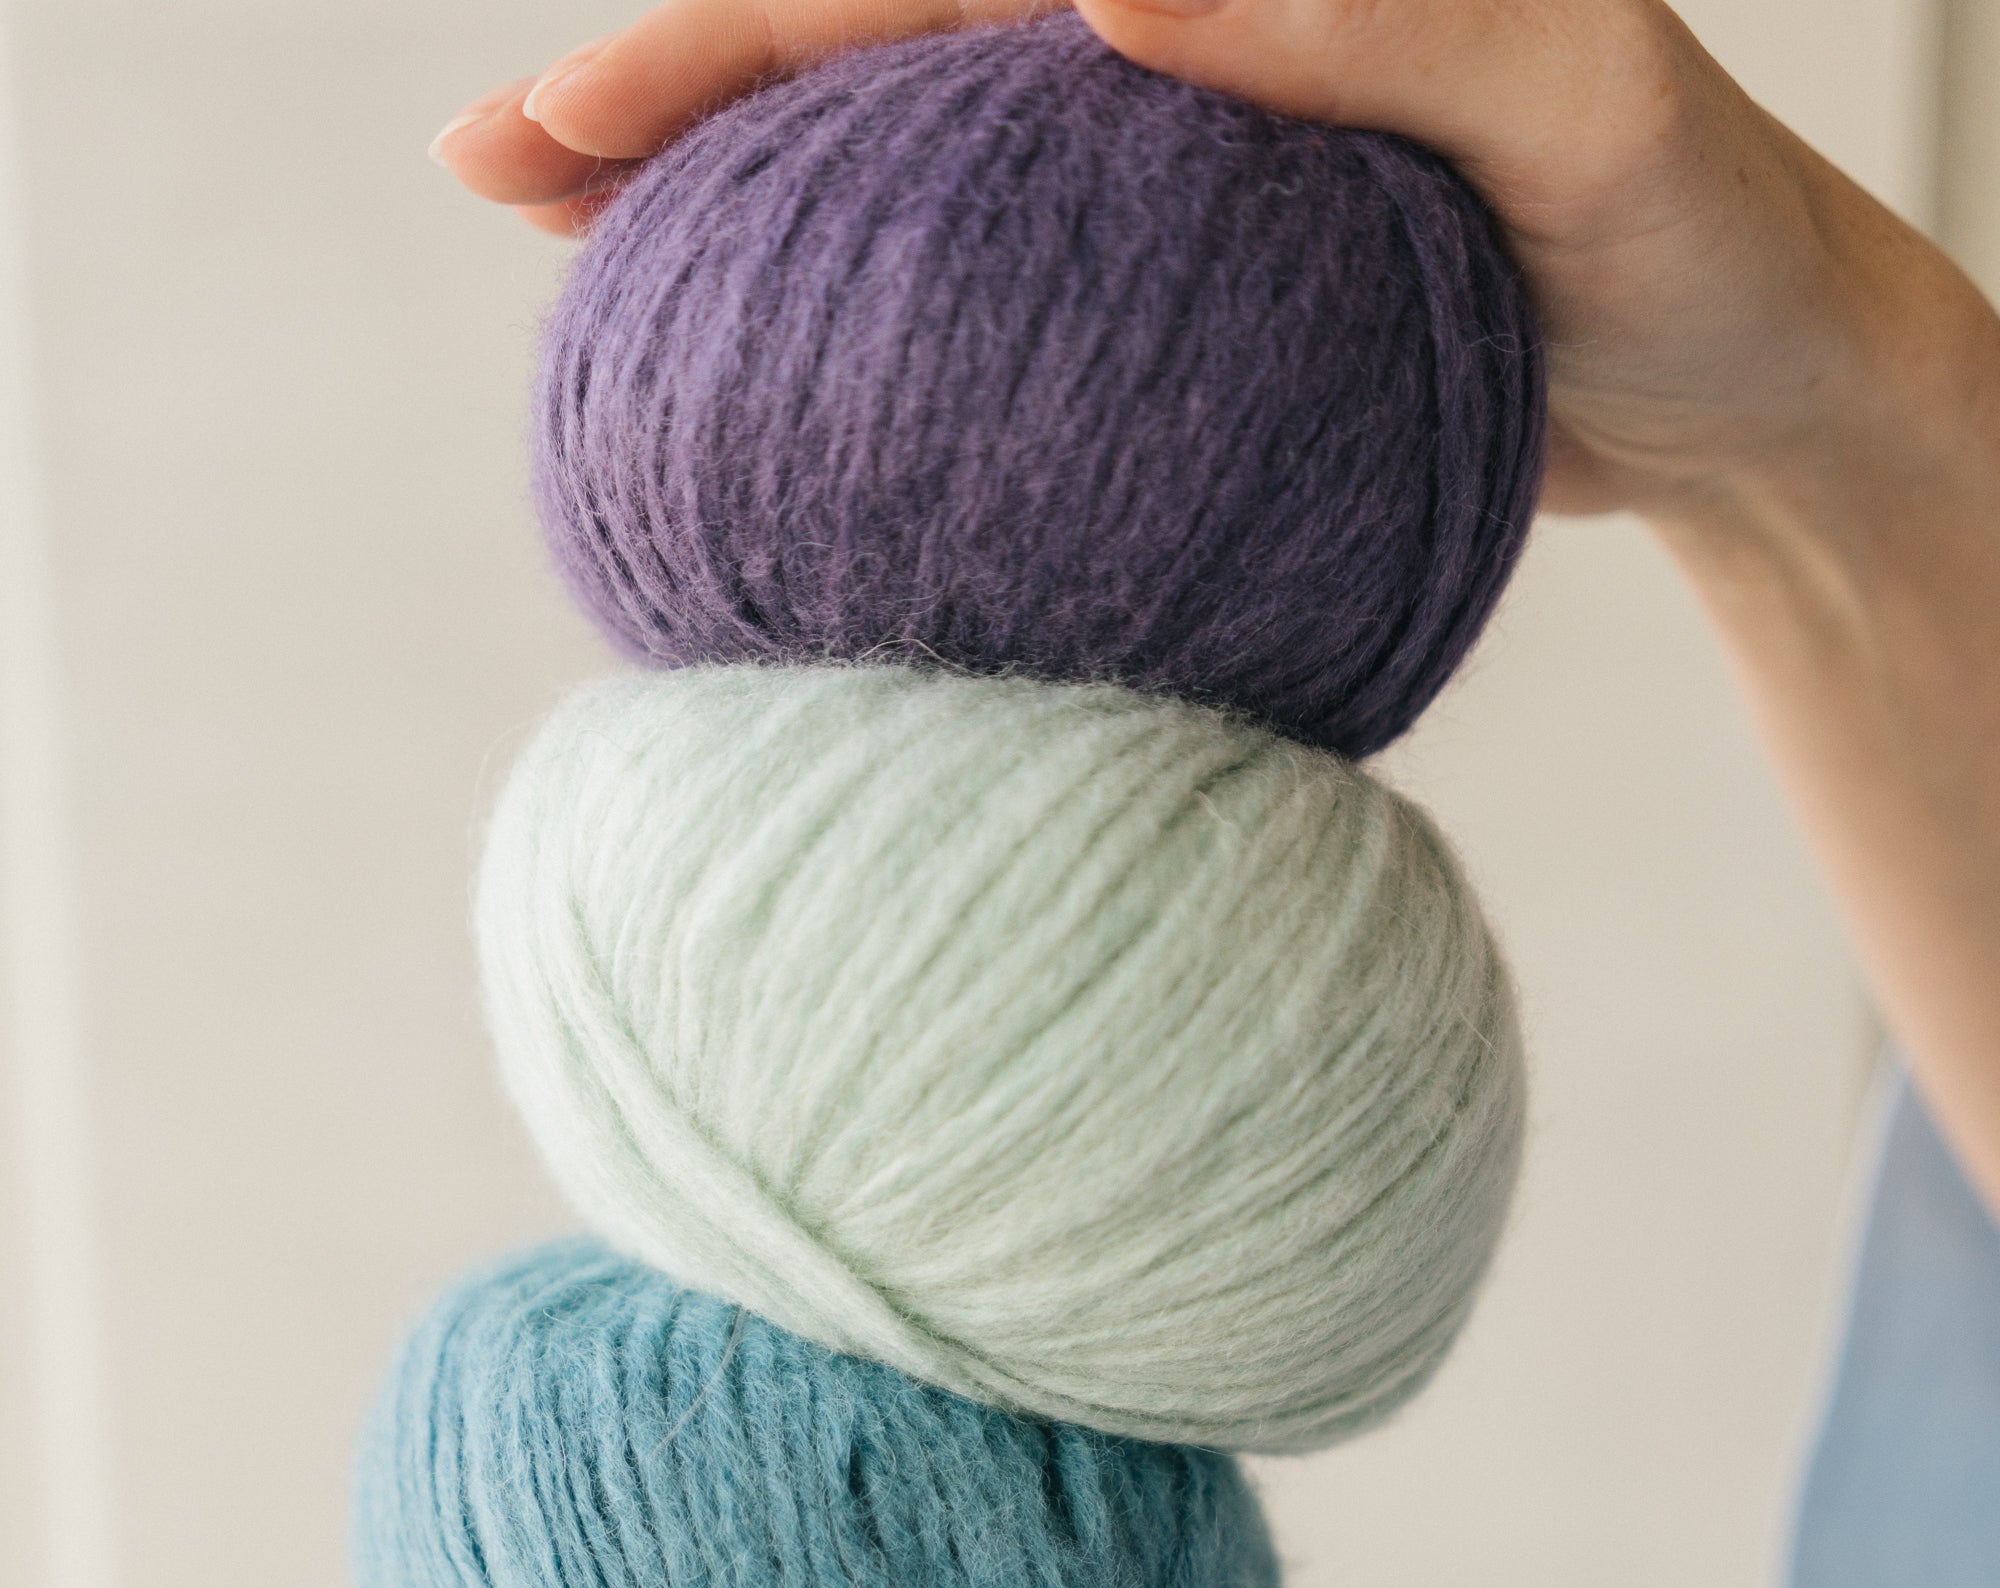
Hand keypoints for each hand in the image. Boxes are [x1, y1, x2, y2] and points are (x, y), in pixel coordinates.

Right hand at [429, 0, 1915, 522]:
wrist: (1748, 382)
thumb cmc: (1687, 224)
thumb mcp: (1575, 104)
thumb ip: (1372, 23)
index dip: (743, 36)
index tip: (574, 108)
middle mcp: (1152, 74)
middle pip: (867, 70)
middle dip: (678, 110)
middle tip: (500, 185)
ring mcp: (1149, 205)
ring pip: (902, 204)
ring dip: (744, 239)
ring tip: (584, 297)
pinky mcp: (1176, 336)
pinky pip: (996, 341)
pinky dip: (885, 372)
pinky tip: (788, 425)